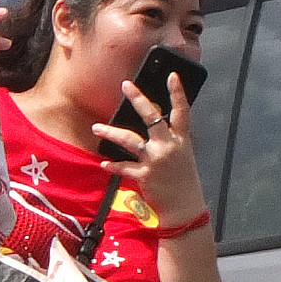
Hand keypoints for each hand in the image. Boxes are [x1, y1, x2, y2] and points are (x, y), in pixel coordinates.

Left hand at [101, 65, 208, 227]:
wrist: (184, 206)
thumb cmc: (182, 179)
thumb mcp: (182, 155)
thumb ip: (170, 140)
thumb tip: (155, 123)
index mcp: (181, 140)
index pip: (182, 112)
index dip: (178, 93)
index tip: (171, 75)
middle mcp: (169, 146)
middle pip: (152, 117)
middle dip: (138, 99)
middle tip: (125, 85)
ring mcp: (156, 160)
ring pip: (130, 140)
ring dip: (111, 132)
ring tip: (96, 127)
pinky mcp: (144, 175)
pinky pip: (123, 167)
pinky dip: (112, 165)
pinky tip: (103, 163)